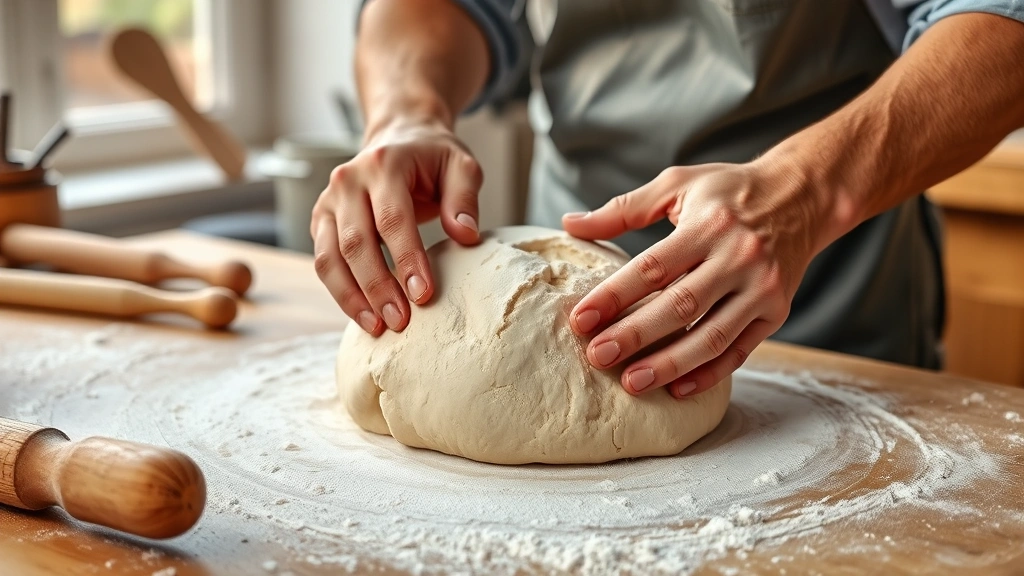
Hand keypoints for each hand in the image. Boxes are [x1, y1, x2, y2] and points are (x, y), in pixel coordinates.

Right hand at [311, 117, 482, 335]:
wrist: (398, 139)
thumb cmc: (432, 157)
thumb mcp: (461, 165)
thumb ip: (464, 198)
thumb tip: (466, 235)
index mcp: (383, 164)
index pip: (392, 218)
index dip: (406, 259)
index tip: (423, 294)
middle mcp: (347, 180)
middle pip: (356, 242)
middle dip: (378, 287)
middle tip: (401, 321)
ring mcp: (328, 201)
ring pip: (329, 257)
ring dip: (352, 297)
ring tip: (378, 328)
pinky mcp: (321, 220)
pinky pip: (324, 262)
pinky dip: (341, 292)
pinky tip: (364, 315)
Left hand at [563, 161, 828, 398]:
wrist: (804, 195)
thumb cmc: (729, 191)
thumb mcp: (678, 185)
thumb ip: (624, 208)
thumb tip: (569, 225)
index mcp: (709, 225)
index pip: (653, 267)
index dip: (614, 295)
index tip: (580, 319)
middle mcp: (739, 258)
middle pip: (680, 305)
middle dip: (636, 335)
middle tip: (598, 356)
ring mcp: (761, 289)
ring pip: (712, 336)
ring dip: (670, 363)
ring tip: (632, 382)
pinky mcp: (776, 312)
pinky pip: (740, 351)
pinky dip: (710, 374)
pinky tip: (677, 389)